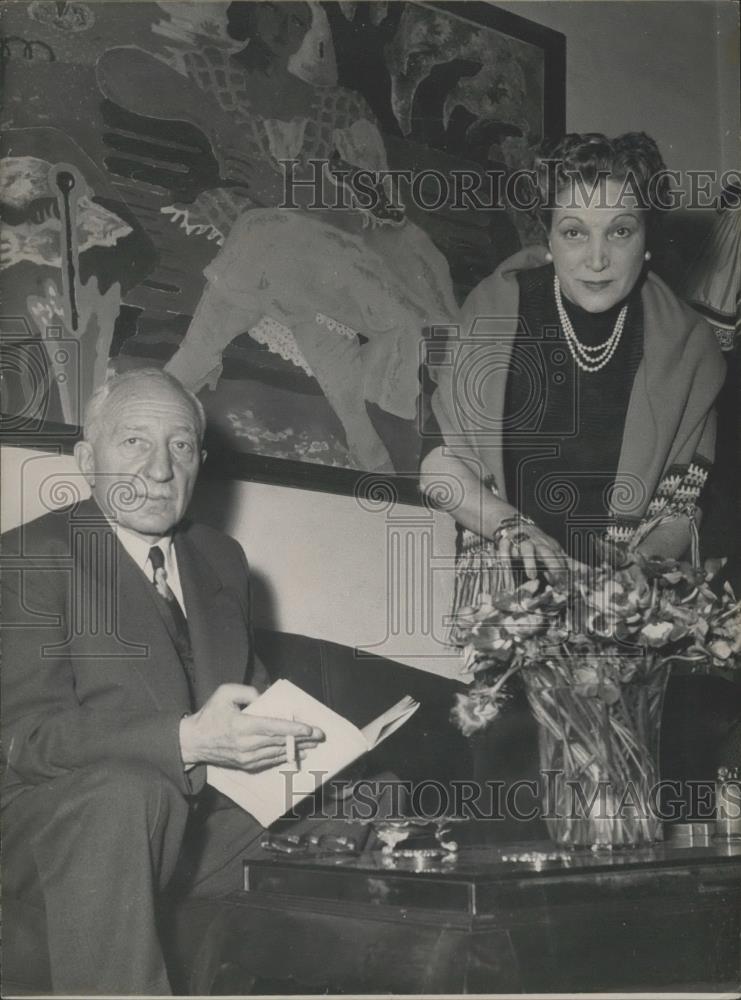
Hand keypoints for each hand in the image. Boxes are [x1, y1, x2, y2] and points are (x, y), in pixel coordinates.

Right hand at [179, 683, 323, 771]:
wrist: (193, 742)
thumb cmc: (210, 715)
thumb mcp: (224, 693)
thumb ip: (247, 692)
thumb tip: (264, 697)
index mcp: (242, 725)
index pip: (274, 728)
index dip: (294, 729)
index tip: (310, 729)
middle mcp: (246, 744)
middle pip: (280, 742)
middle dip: (302, 739)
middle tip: (320, 735)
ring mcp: (246, 757)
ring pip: (277, 753)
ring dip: (296, 749)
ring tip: (312, 744)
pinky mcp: (245, 765)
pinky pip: (269, 761)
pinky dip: (283, 756)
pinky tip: (294, 753)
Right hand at [497, 517, 568, 581]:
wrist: (518, 525)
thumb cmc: (538, 543)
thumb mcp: (554, 551)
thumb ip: (569, 563)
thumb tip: (588, 571)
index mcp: (550, 547)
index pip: (560, 558)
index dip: (564, 570)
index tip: (566, 583)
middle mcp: (537, 544)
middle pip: (546, 552)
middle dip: (552, 564)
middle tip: (556, 578)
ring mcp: (522, 542)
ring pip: (527, 549)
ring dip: (530, 561)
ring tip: (532, 576)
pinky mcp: (507, 541)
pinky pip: (505, 547)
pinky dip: (505, 556)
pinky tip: (506, 566)